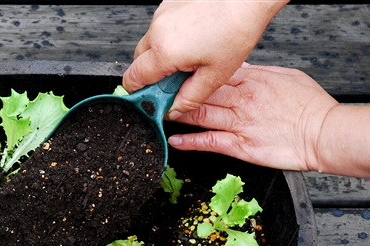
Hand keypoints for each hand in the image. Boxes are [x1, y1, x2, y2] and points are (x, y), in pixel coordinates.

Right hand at [123, 0, 287, 117]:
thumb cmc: (237, 27)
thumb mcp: (215, 75)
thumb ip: (189, 98)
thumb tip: (174, 110)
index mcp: (164, 51)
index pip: (132, 80)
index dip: (138, 94)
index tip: (151, 101)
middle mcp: (157, 30)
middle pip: (138, 63)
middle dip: (152, 75)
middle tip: (176, 81)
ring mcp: (161, 14)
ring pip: (150, 45)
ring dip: (162, 55)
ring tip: (191, 55)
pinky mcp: (168, 4)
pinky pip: (160, 28)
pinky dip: (171, 38)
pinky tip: (193, 39)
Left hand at [167, 64, 369, 178]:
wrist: (323, 134)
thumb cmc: (309, 107)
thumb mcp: (285, 77)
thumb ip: (258, 72)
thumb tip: (239, 66)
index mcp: (252, 80)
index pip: (213, 74)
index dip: (190, 75)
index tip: (175, 77)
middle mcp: (242, 100)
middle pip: (201, 93)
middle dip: (176, 93)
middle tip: (157, 95)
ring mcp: (239, 123)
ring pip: (200, 114)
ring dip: (177, 115)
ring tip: (159, 115)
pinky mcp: (240, 145)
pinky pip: (208, 142)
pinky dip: (188, 141)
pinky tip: (174, 140)